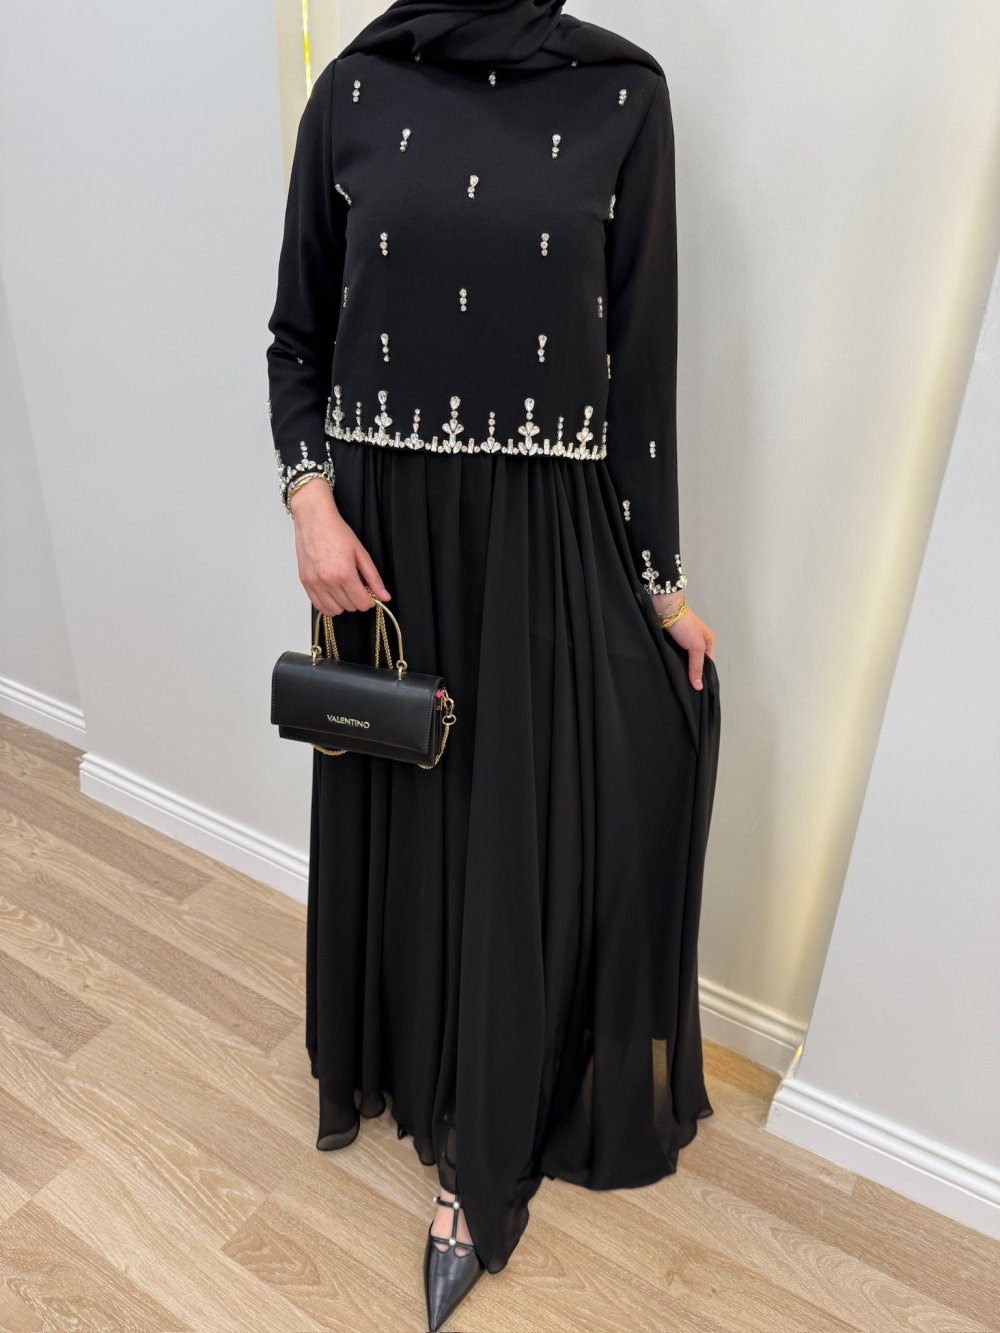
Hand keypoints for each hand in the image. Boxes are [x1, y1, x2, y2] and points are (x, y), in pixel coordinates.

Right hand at [289, 478, 390, 613]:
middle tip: (356, 584)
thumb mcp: (361, 553)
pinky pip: (318, 606)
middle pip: (349, 607)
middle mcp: (328, 582)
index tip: (368, 592)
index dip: (369, 600)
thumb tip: (385, 597)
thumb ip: (374, 578)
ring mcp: (314, 583)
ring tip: (344, 588)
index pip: (362, 604)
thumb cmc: (337, 532)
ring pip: (334, 610)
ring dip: (342, 603)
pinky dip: (328, 604)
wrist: (314, 519)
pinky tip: (333, 592)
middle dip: (356, 599)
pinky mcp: (305, 582)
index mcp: (344, 574)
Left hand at [651, 591, 713, 690]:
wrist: (666, 610)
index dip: (702, 673)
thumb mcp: (696, 647)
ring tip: (678, 679)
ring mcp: (683, 641)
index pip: (708, 662)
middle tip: (686, 685)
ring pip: (684, 659)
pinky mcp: (672, 641)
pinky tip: (670, 668)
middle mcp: (696, 641)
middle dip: (691, 671)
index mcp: (707, 640)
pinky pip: (674, 655)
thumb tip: (699, 686)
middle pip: (695, 661)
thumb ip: (697, 666)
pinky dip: (673, 661)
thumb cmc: (685, 624)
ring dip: (681, 666)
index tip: (696, 686)